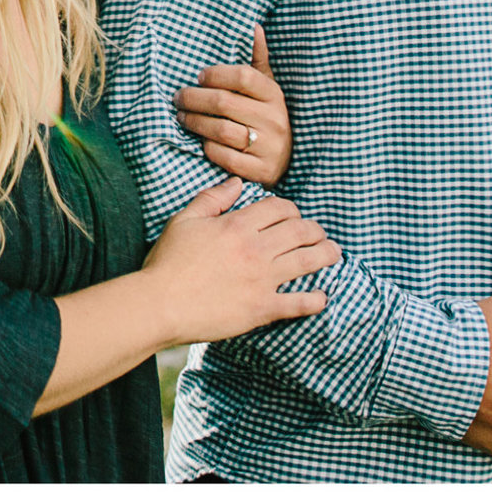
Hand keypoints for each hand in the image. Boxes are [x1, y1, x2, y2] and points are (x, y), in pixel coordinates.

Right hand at [141, 178, 337, 345]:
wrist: (158, 304)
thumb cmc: (166, 263)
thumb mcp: (184, 221)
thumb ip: (212, 199)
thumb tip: (236, 183)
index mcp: (237, 225)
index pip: (280, 208)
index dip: (291, 210)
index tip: (292, 217)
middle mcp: (256, 249)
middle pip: (301, 231)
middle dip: (315, 230)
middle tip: (318, 234)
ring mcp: (262, 279)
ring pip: (309, 260)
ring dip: (326, 254)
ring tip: (333, 253)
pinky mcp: (262, 308)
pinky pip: (299, 302)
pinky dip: (315, 299)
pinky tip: (322, 297)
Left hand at [174, 28, 290, 185]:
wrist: (286, 162)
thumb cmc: (267, 118)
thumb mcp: (267, 90)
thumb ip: (258, 61)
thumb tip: (254, 28)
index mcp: (274, 95)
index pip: (243, 76)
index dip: (216, 74)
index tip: (199, 77)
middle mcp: (274, 119)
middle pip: (224, 102)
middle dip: (195, 98)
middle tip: (178, 97)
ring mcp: (267, 146)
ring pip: (221, 129)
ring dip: (195, 122)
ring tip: (182, 117)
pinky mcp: (258, 170)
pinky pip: (224, 155)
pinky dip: (208, 147)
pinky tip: (200, 140)